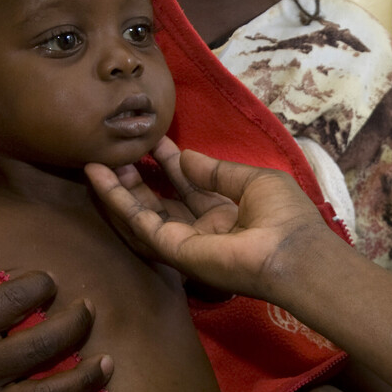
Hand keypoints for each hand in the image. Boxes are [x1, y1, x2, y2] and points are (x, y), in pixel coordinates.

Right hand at [86, 138, 334, 300]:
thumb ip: (218, 170)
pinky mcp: (171, 249)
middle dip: (141, 176)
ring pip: (142, 213)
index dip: (171, 162)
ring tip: (99, 161)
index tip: (154, 139)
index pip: (191, 185)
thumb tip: (186, 155)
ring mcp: (184, 241)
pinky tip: (99, 175)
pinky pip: (139, 222)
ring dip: (120, 188)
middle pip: (162, 201)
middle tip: (122, 150)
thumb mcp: (254, 180)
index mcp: (227, 213)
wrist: (292, 252)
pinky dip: (117, 199)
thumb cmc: (284, 216)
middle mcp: (202, 229)